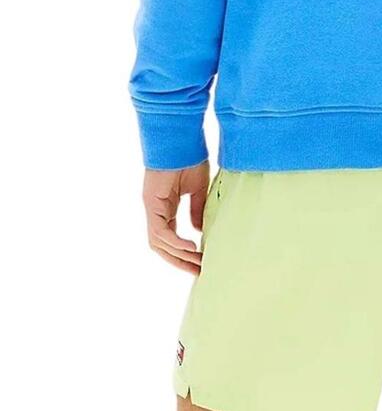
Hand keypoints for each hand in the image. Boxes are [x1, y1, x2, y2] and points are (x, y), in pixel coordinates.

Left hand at [142, 160, 209, 274]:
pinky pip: (160, 231)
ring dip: (178, 256)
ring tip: (198, 263)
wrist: (180, 139)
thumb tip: (198, 232)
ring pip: (159, 243)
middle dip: (179, 261)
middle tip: (199, 272)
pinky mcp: (151, 203)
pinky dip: (174, 242)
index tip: (200, 263)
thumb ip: (196, 210)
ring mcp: (151, 207)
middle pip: (161, 246)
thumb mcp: (197, 189)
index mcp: (164, 207)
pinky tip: (191, 247)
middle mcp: (155, 210)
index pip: (170, 238)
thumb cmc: (189, 158)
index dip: (183, 253)